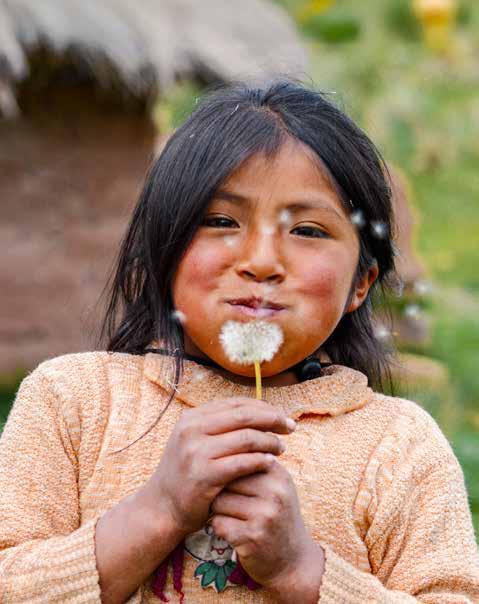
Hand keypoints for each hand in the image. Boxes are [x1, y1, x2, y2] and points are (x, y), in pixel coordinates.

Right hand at [138, 397, 295, 536]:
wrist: (163, 506)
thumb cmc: (188, 472)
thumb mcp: (196, 440)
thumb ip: (221, 425)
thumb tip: (261, 410)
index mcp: (192, 417)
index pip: (236, 404)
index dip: (263, 408)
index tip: (282, 416)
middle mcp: (192, 430)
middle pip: (244, 416)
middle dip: (272, 420)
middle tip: (291, 427)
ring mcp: (196, 452)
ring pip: (246, 438)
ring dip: (269, 442)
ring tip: (281, 448)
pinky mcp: (204, 475)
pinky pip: (243, 463)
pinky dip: (261, 461)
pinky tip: (271, 463)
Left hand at [209, 458, 324, 600]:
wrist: (294, 561)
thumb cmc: (277, 516)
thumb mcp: (275, 485)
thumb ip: (255, 464)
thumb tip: (222, 443)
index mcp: (278, 473)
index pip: (237, 457)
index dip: (226, 469)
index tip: (227, 480)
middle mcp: (274, 491)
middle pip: (225, 477)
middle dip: (220, 490)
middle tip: (229, 502)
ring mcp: (265, 514)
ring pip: (219, 501)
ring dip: (218, 511)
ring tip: (233, 517)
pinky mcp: (252, 537)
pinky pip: (219, 524)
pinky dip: (219, 529)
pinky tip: (233, 532)